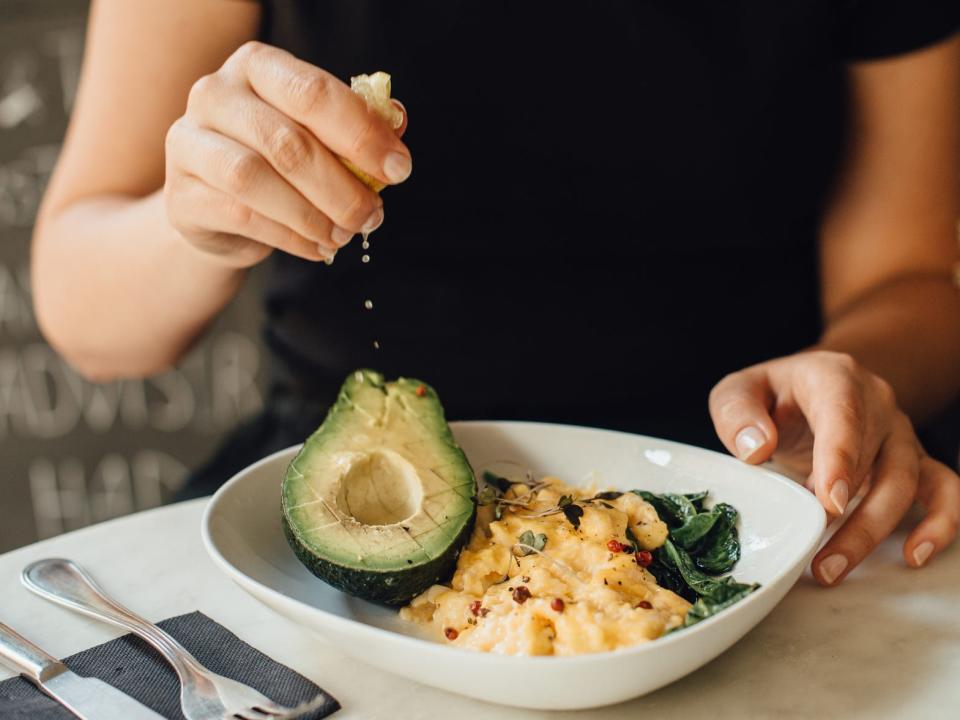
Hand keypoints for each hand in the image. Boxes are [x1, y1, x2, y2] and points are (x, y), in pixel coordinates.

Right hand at [164, 41, 410, 266]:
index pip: (313, 93)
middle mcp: (214, 94)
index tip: (399, 169)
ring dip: (313, 215)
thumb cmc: (277, 163)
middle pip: (286, 142)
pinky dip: (291, 238)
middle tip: (372, 216)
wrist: (216, 209)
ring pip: (256, 180)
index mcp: (255, 66)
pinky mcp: (181, 195)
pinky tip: (319, 248)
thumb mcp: (318, 137)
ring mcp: (188, 143)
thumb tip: (397, 120)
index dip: (362, 134)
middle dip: (342, 187)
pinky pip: (241, 217)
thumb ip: (356, 127)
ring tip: (345, 234)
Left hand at [709, 350, 959, 585]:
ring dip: (873, 530)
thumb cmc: (772, 393)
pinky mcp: (912, 459)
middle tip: (821, 561)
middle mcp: (876, 403)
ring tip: (834, 568)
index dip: (840, 458)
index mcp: (834, 378)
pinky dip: (940, 521)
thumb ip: (736, 412)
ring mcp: (898, 432)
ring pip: (905, 482)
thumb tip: (756, 448)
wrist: (808, 386)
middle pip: (876, 460)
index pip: (843, 414)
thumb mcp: (738, 391)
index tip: (830, 502)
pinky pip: (943, 488)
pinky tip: (914, 555)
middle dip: (851, 516)